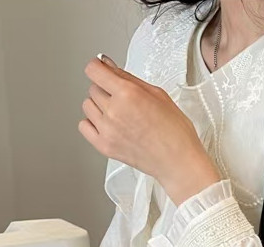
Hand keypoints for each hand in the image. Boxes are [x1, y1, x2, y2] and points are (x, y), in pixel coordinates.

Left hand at [79, 55, 220, 204]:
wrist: (179, 162)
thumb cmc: (176, 133)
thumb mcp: (158, 95)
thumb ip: (129, 78)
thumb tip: (109, 67)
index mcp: (128, 94)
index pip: (94, 70)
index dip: (98, 67)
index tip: (101, 70)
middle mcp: (114, 111)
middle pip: (93, 88)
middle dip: (106, 90)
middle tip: (123, 100)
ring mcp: (107, 130)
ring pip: (88, 106)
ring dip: (99, 107)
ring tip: (119, 115)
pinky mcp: (104, 146)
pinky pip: (84, 126)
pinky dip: (93, 124)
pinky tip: (108, 125)